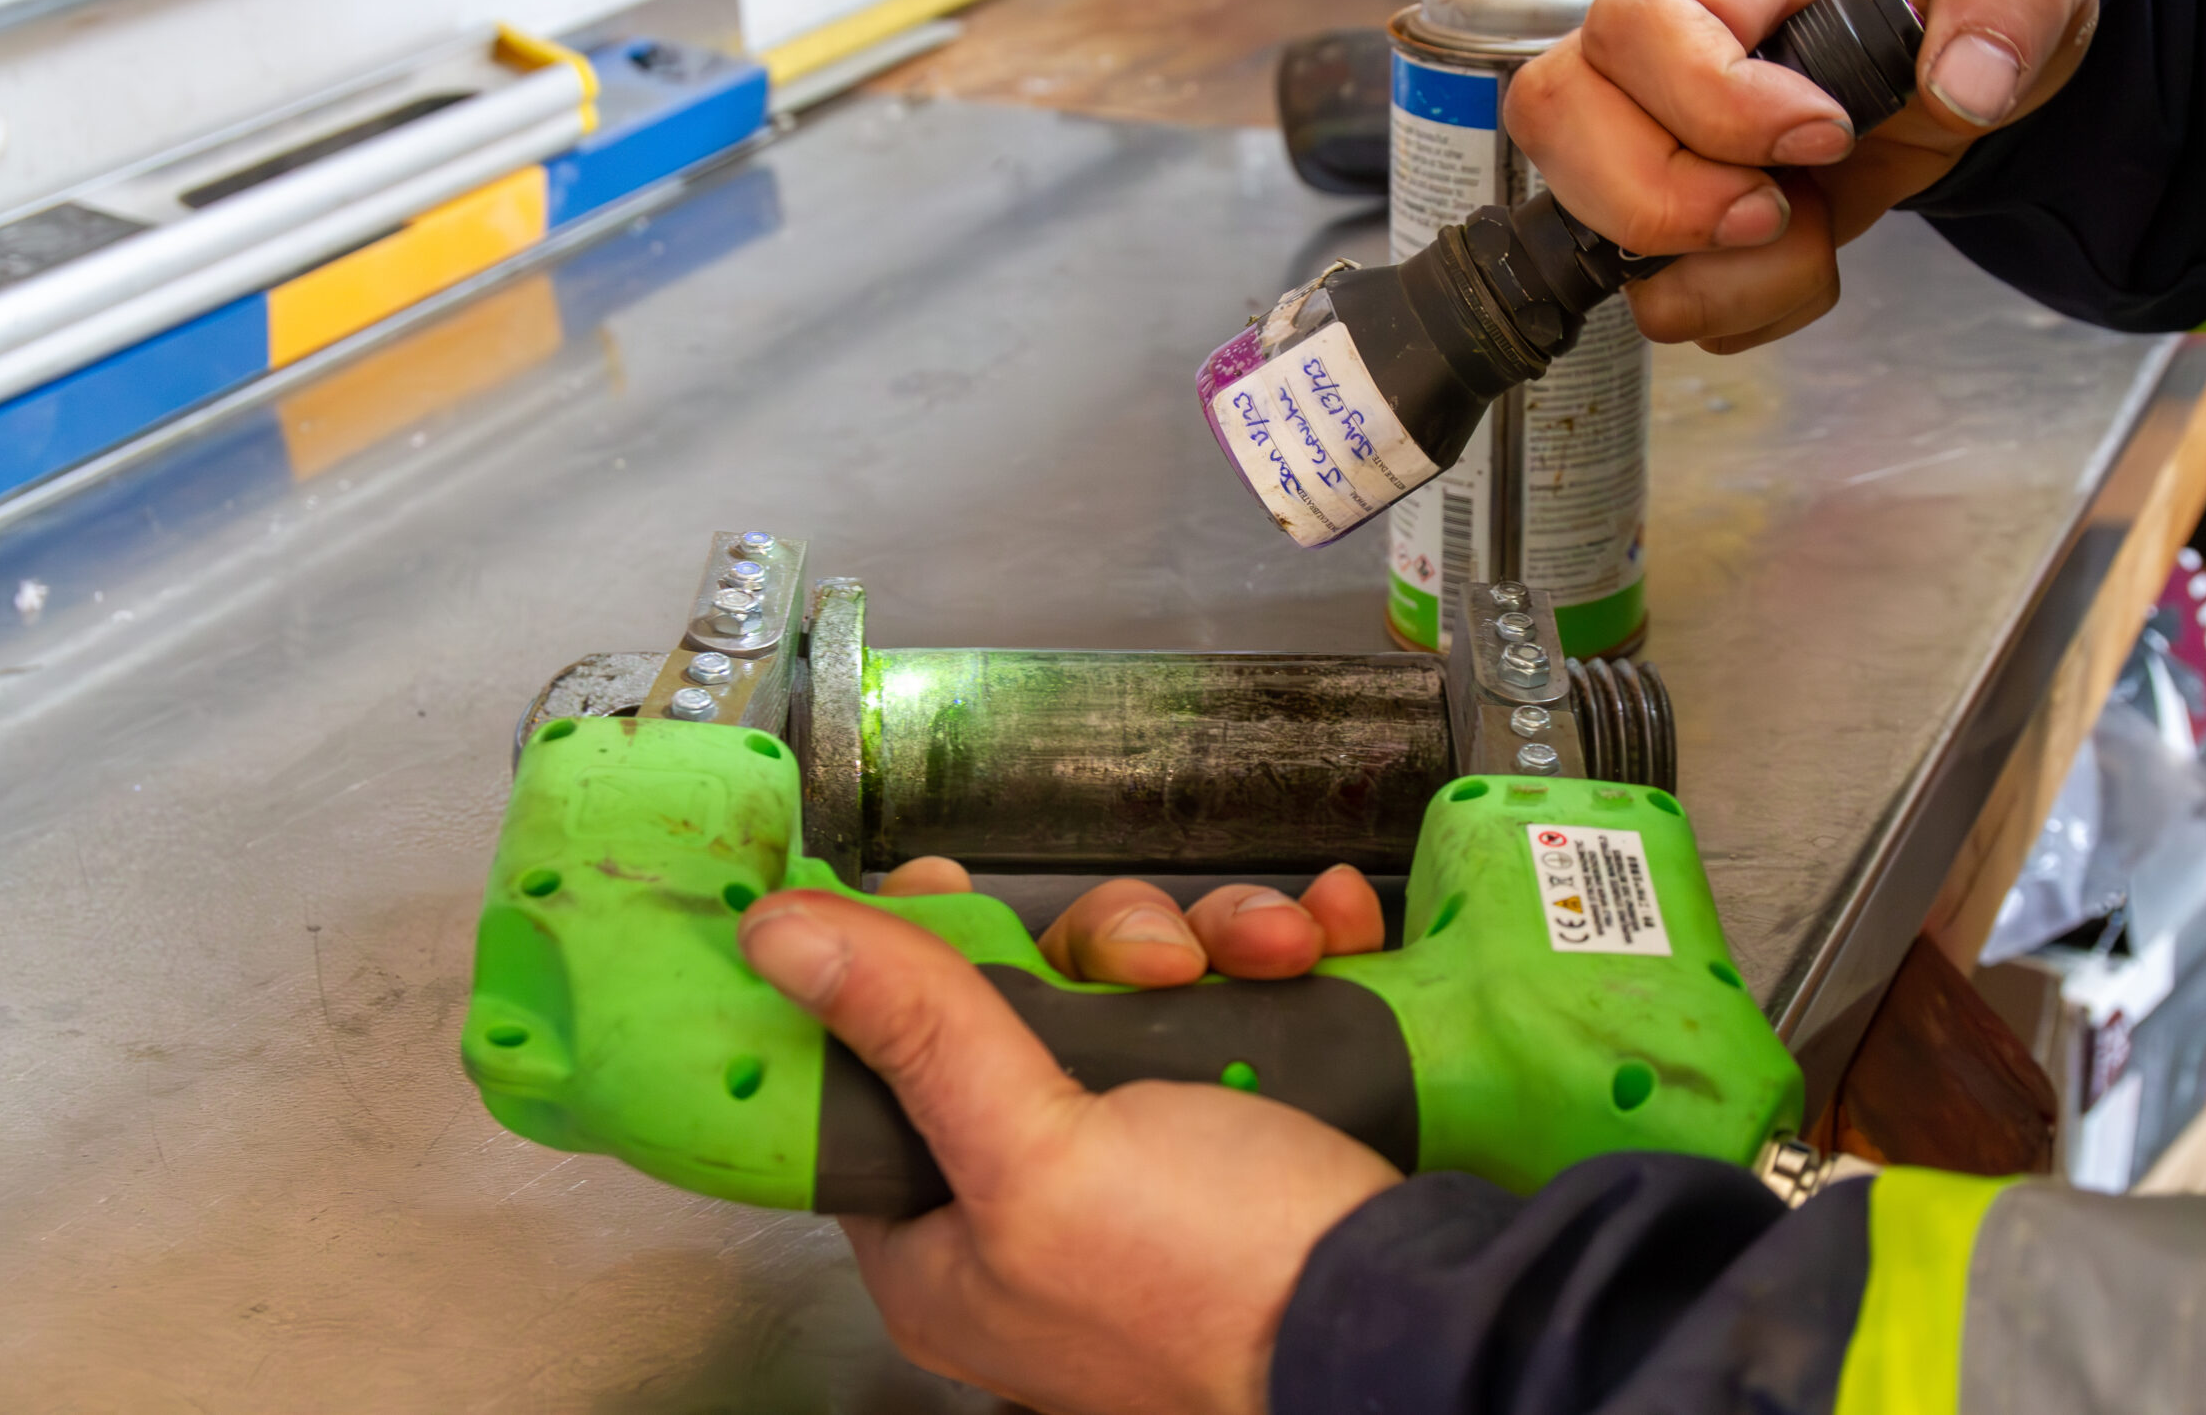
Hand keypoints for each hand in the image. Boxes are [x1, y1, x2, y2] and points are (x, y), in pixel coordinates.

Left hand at [737, 865, 1396, 1414]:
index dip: (894, 965)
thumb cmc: (1220, 1289)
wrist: (1422, 1322)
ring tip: (1274, 952)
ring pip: (1144, 982)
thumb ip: (918, 1035)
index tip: (935, 883)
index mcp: (949, 1236)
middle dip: (1105, 945)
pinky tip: (1326, 937)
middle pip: (1025, 999)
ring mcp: (1158, 1150)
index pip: (874, 1069)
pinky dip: (1284, 950)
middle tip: (1156, 958)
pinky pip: (1245, 991)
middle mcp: (1043, 1193)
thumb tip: (783, 938)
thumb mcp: (1042, 1153)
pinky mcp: (1255, 1113)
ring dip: (1216, 937)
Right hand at [1505, 0, 2101, 352]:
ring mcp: (1651, 128)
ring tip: (1809, 222)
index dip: (1712, 103)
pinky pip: (1655, 293)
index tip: (1825, 135)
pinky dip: (1737, 306)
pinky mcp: (1672, 208)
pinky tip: (1804, 250)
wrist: (1967, 50)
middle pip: (1560, 118)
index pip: (1645, 20)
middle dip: (1667, 203)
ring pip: (1583, 220)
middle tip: (1783, 209)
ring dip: (1713, 270)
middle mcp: (1665, 43)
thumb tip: (1964, 84)